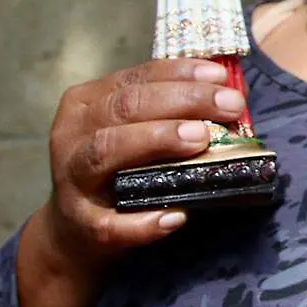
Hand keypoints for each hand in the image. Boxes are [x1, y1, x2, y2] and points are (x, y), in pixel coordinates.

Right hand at [16, 59, 246, 306]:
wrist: (75, 232)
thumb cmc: (119, 168)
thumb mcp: (135, 128)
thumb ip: (173, 108)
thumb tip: (233, 89)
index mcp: (88, 103)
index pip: (137, 78)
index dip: (181, 73)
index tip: (222, 76)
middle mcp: (73, 135)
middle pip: (125, 107)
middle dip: (182, 100)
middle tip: (229, 105)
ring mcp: (72, 181)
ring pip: (106, 150)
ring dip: (157, 140)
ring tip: (200, 140)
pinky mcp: (82, 226)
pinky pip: (110, 224)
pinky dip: (143, 223)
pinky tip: (177, 216)